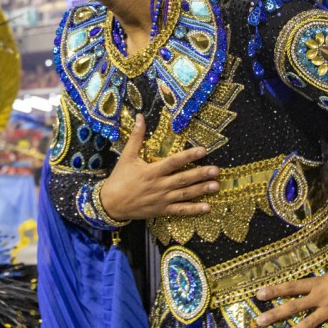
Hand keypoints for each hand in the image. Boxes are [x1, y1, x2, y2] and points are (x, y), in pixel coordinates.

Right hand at [99, 115, 216, 220]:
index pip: (174, 162)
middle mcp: (159, 185)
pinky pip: (180, 210)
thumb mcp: (127, 156)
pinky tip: (207, 207)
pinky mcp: (162, 210)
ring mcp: (161, 199)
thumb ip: (136, 137)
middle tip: (216, 170)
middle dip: (201, 174)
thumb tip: (140, 117)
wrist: (111, 203)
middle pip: (183, 179)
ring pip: (185, 194)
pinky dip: (193, 209)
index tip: (203, 150)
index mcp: (152, 171)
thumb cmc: (120, 178)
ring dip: (201, 190)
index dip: (189, 156)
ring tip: (216, 186)